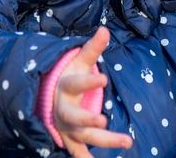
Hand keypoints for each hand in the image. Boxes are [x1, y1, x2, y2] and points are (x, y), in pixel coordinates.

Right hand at [53, 27, 132, 157]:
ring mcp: (66, 127)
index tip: (104, 79)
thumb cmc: (69, 75)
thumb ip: (93, 48)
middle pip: (75, 117)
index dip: (89, 82)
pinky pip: (78, 152)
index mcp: (66, 86)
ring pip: (83, 137)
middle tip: (103, 121)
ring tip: (127, 141)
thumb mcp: (79, 60)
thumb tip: (105, 29)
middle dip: (87, 120)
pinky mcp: (70, 139)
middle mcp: (64, 109)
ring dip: (103, 141)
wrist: (48, 95)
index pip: (76, 83)